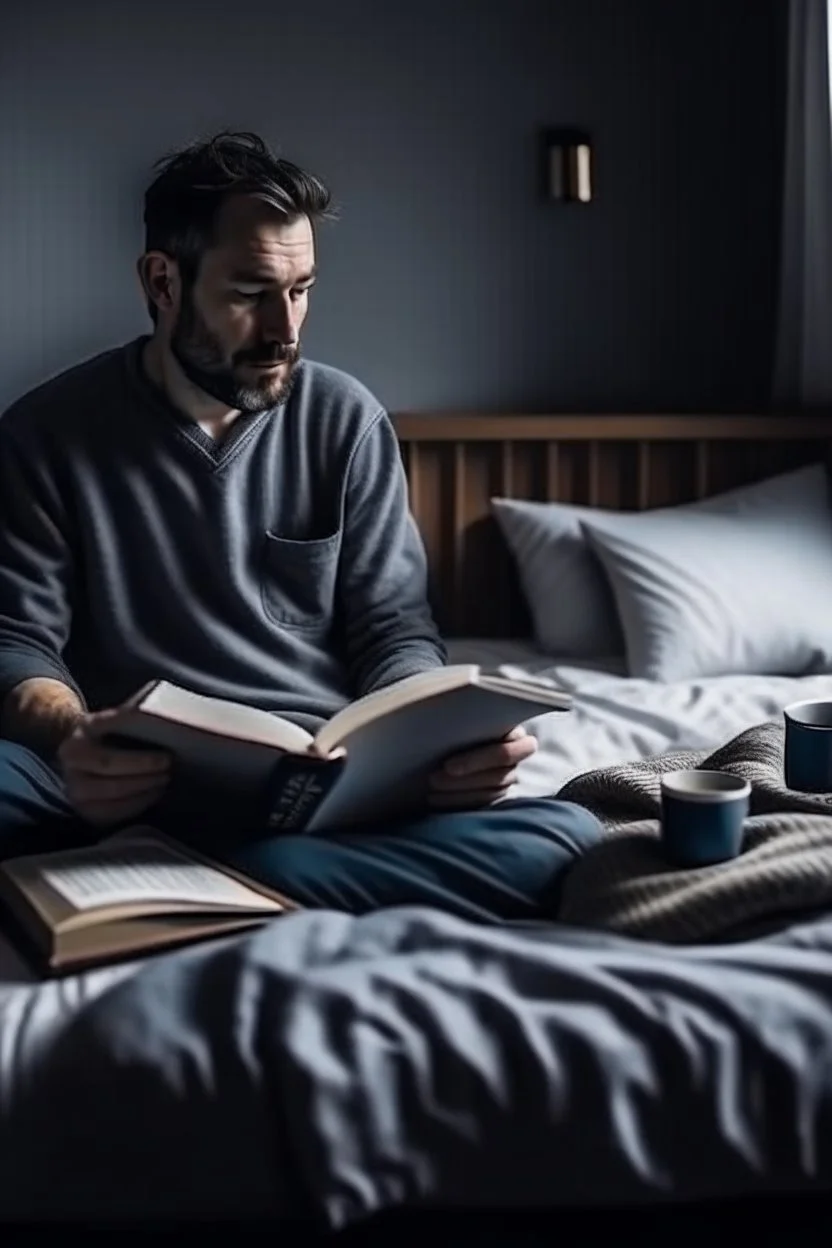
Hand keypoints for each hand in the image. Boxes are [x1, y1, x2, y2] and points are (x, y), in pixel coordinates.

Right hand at [57, 709, 172, 827]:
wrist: (82, 760)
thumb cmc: (110, 738)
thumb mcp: (115, 722)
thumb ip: (132, 718)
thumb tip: (162, 718)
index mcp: (82, 730)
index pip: (106, 726)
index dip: (131, 728)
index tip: (157, 732)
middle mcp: (71, 759)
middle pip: (108, 763)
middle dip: (143, 765)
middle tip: (168, 763)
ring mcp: (74, 787)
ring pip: (112, 790)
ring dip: (144, 786)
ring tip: (164, 779)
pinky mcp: (84, 810)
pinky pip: (114, 811)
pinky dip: (139, 803)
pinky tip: (154, 793)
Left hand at [428, 725, 537, 809]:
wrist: (455, 737)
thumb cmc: (461, 723)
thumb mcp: (466, 720)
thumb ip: (465, 725)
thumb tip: (444, 725)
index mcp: (515, 736)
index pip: (505, 753)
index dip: (476, 761)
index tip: (447, 766)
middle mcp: (516, 761)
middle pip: (496, 776)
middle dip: (463, 780)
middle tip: (433, 779)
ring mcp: (507, 780)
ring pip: (489, 793)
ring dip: (458, 794)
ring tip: (432, 792)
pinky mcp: (496, 796)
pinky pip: (481, 805)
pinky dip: (458, 803)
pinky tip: (437, 800)